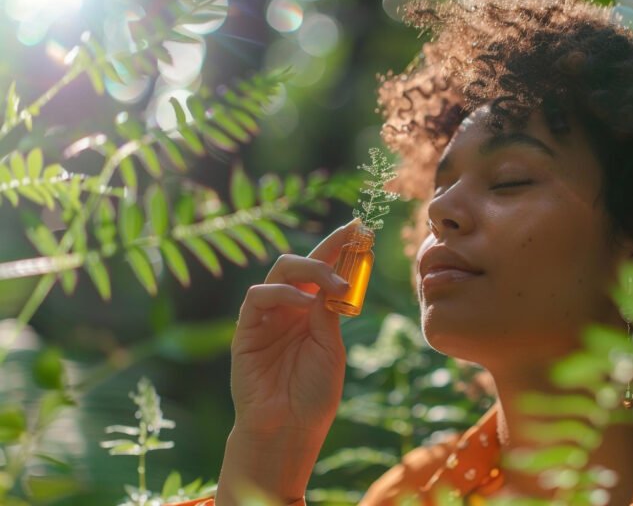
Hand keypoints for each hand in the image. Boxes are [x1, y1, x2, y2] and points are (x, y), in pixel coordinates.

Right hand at [230, 217, 361, 436]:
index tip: (360, 227)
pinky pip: (258, 296)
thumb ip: (328, 313)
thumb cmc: (313, 394)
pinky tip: (304, 301)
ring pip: (280, 271)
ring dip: (311, 269)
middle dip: (327, 248)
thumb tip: (335, 278)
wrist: (289, 429)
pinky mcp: (247, 330)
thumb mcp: (331, 348)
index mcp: (311, 313)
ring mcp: (266, 317)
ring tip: (337, 283)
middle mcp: (288, 309)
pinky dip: (282, 291)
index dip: (339, 247)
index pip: (324, 270)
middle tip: (353, 244)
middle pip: (300, 263)